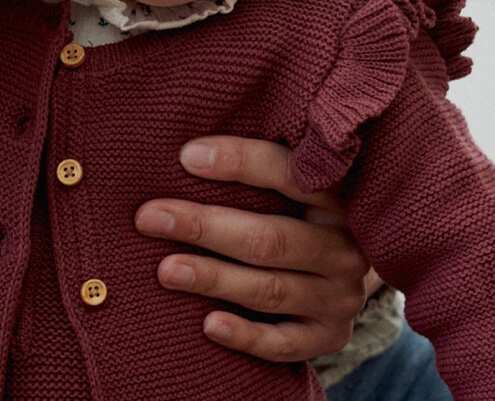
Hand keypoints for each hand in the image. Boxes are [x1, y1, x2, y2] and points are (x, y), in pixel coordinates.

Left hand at [134, 136, 367, 362]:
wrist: (344, 269)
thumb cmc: (297, 211)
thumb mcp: (294, 182)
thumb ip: (256, 166)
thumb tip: (188, 150)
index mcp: (337, 197)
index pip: (288, 174)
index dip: (238, 162)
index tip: (186, 157)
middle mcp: (344, 249)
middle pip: (269, 239)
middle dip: (204, 227)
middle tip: (149, 218)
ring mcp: (339, 297)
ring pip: (269, 289)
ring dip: (214, 278)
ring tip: (166, 270)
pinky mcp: (329, 337)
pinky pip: (284, 343)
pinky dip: (246, 335)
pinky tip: (208, 324)